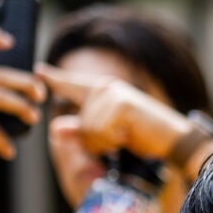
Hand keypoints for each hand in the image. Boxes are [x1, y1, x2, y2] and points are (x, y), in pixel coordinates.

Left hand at [36, 62, 191, 160]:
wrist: (173, 140)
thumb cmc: (143, 137)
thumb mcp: (107, 136)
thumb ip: (82, 131)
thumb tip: (56, 127)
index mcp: (101, 91)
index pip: (72, 84)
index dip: (55, 78)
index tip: (38, 70)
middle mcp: (105, 87)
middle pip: (80, 124)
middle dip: (95, 141)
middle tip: (120, 139)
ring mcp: (113, 94)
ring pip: (89, 130)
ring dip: (106, 143)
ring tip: (126, 137)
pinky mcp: (121, 104)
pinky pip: (101, 132)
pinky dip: (113, 142)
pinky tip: (129, 137)